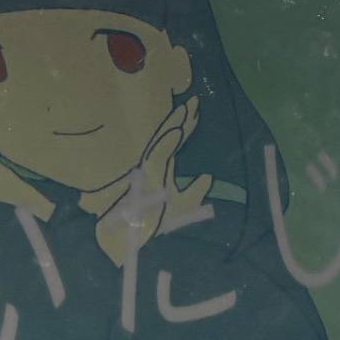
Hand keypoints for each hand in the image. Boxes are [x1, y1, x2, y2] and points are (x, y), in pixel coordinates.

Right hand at [87, 97, 213, 265]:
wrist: (130, 239)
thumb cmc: (155, 223)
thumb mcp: (182, 206)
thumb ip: (195, 191)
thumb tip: (208, 176)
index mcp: (162, 168)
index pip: (175, 142)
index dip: (186, 125)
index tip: (195, 109)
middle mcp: (154, 166)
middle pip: (169, 137)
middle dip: (181, 119)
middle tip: (194, 100)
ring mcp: (148, 171)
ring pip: (162, 143)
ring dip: (174, 126)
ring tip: (186, 109)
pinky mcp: (144, 178)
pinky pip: (156, 157)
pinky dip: (167, 143)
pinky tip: (177, 132)